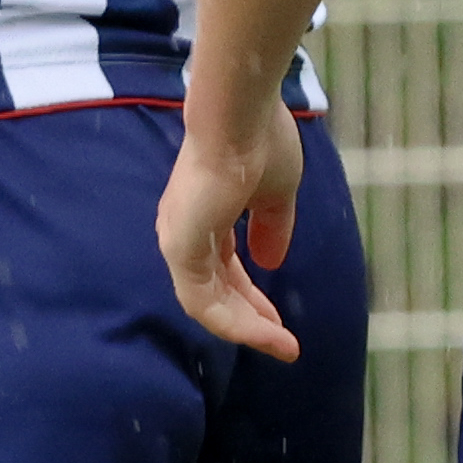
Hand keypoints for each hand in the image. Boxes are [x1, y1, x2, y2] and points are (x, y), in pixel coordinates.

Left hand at [157, 88, 312, 360]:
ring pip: (209, 303)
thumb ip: (272, 228)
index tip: (282, 317)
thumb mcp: (276, 193)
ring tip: (282, 346)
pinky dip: (234, 322)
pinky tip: (265, 333)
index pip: (227, 266)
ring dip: (247, 328)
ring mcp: (179, 240)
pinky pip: (203, 302)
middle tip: (283, 340)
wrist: (240, 117)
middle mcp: (186, 230)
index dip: (254, 294)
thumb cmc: (260, 143)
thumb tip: (272, 261)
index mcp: (205, 214)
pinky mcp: (180, 249)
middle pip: (218, 289)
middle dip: (252, 317)